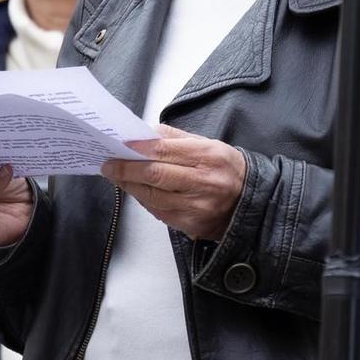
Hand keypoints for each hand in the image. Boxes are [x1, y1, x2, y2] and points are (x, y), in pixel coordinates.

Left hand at [102, 125, 245, 241]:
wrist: (250, 202)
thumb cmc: (227, 169)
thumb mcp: (209, 144)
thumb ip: (177, 138)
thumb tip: (146, 134)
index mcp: (208, 156)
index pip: (165, 150)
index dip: (138, 148)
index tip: (121, 146)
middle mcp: (203, 182)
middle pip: (155, 175)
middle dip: (126, 169)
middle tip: (109, 164)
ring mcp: (197, 206)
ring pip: (152, 196)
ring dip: (130, 186)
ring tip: (117, 176)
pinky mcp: (191, 224)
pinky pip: (158, 211)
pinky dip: (143, 200)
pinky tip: (136, 190)